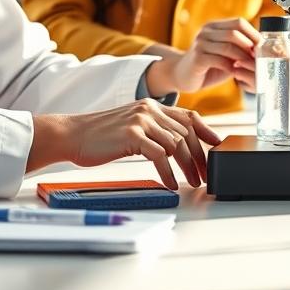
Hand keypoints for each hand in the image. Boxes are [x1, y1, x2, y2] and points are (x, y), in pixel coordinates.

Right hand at [29, 100, 222, 189]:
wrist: (71, 135)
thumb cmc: (100, 136)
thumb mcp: (132, 126)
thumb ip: (153, 130)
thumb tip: (176, 147)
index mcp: (152, 106)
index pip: (189, 116)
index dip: (207, 132)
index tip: (218, 147)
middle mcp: (150, 109)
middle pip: (187, 132)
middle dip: (200, 156)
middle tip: (206, 174)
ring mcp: (141, 121)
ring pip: (177, 144)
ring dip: (188, 167)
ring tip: (193, 182)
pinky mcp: (132, 135)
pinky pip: (160, 156)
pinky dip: (168, 172)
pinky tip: (170, 184)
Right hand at [145, 18, 260, 93]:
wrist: (182, 76)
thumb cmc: (208, 65)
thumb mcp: (226, 54)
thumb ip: (240, 48)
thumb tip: (264, 48)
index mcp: (214, 26)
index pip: (239, 22)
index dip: (253, 33)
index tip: (263, 46)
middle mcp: (206, 31)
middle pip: (234, 32)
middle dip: (250, 46)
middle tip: (258, 58)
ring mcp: (200, 44)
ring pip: (228, 46)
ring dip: (243, 57)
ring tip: (250, 66)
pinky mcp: (197, 58)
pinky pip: (219, 60)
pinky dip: (231, 66)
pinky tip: (236, 72)